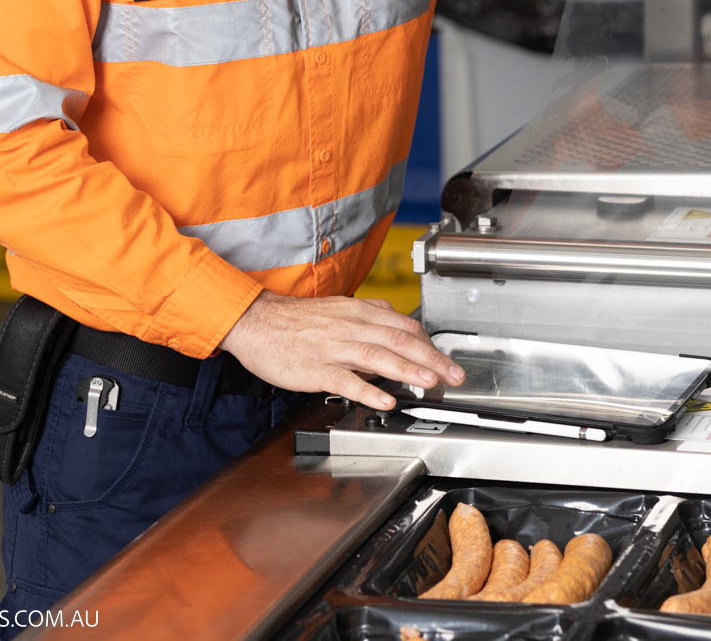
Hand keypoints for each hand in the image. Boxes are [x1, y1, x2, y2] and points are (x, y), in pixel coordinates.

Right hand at [217, 291, 463, 407]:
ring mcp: (333, 347)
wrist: (256, 322)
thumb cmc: (296, 320)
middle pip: (400, 340)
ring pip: (378, 356)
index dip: (430, 344)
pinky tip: (385, 401)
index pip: (405, 326)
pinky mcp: (315, 368)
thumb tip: (398, 330)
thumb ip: (369, 319)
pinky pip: (345, 380)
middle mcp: (351, 326)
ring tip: (430, 383)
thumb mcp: (339, 309)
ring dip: (408, 370)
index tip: (446, 361)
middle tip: (454, 376)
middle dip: (432, 358)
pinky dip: (367, 391)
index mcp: (359, 312)